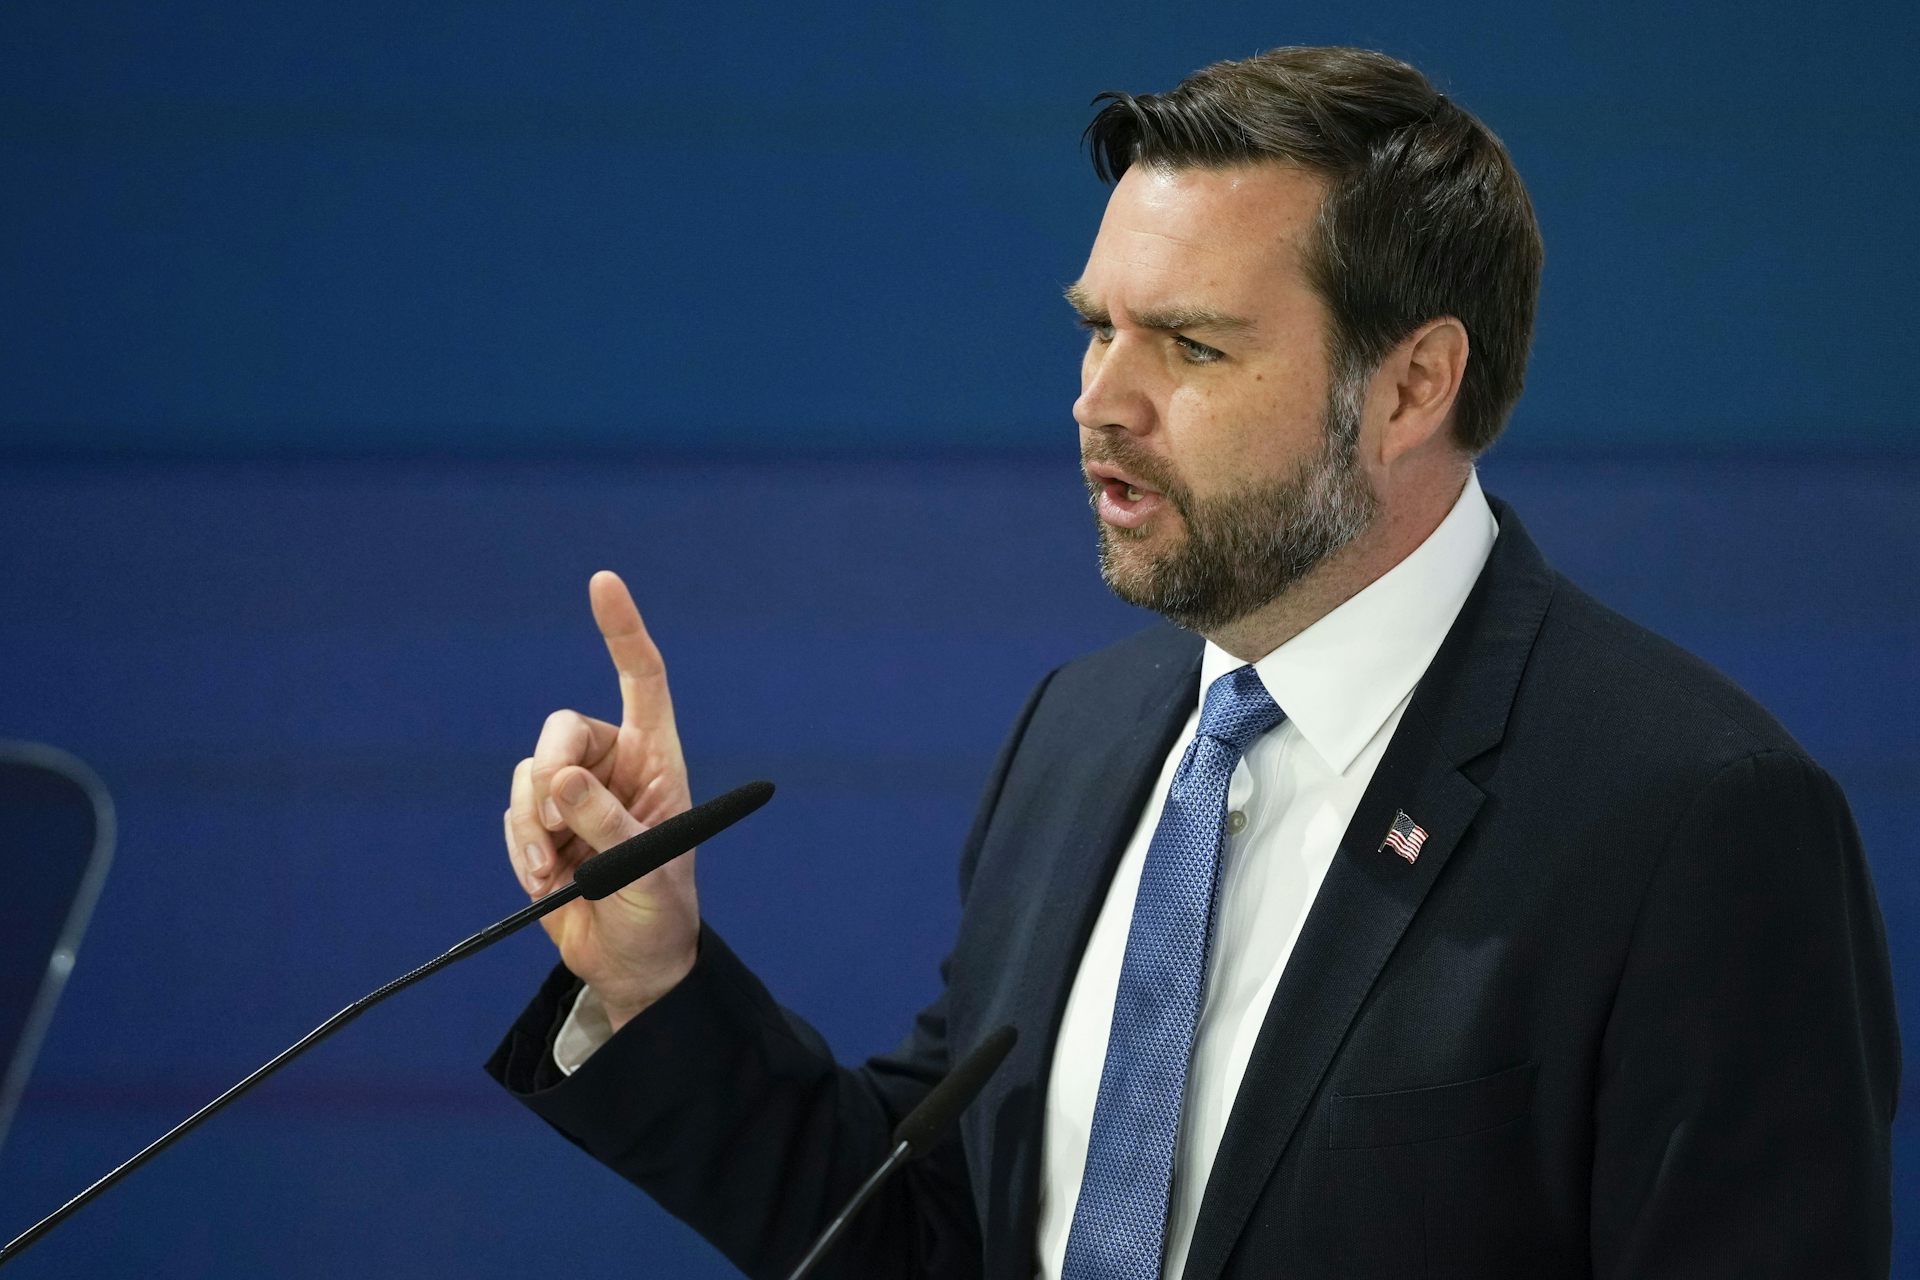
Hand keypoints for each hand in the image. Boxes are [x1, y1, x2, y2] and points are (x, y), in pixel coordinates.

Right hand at [504, 570, 697, 1028]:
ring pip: (529, 774)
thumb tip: (561, 782)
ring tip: (556, 872)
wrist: (632, 965)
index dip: (623, 631)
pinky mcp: (538, 828)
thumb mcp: (651, 872)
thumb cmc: (662, 913)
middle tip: (554, 820)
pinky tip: (548, 883)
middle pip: (562, 730)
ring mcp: (570, 796)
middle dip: (550, 770)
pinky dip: (520, 848)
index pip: (641, 681)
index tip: (603, 582)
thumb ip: (610, 826)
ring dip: (531, 822)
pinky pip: (512, 816)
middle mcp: (612, 767)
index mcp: (656, 761)